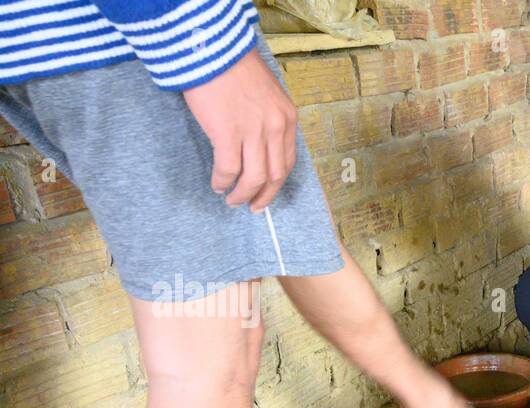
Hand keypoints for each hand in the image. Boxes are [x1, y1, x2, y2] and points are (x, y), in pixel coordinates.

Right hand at [183, 48, 298, 213]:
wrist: (212, 48)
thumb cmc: (234, 67)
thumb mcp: (266, 93)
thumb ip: (268, 119)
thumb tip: (259, 145)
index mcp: (287, 118)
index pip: (287, 161)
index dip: (277, 183)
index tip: (267, 193)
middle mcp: (276, 128)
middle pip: (275, 175)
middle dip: (264, 196)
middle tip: (253, 208)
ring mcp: (254, 132)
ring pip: (254, 178)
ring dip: (242, 194)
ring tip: (232, 200)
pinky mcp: (228, 133)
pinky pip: (229, 169)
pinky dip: (224, 182)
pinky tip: (217, 185)